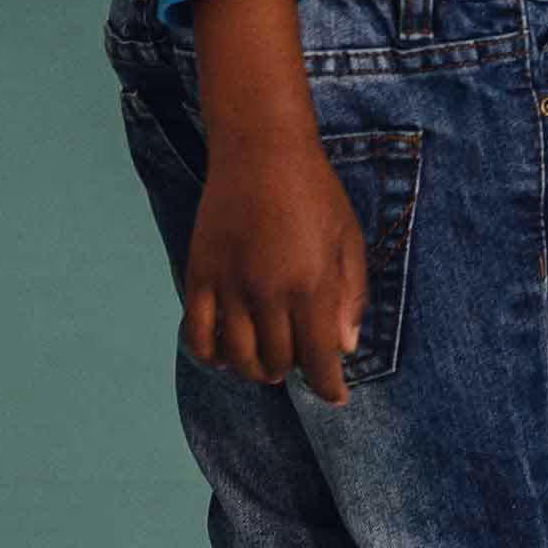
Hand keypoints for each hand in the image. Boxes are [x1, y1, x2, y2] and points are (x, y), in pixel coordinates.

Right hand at [183, 127, 366, 402]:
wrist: (262, 150)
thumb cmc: (315, 193)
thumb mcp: (349, 239)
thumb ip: (350, 295)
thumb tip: (344, 347)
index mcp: (312, 283)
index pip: (319, 358)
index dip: (329, 386)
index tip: (335, 397)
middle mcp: (268, 291)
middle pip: (278, 362)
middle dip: (293, 370)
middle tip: (299, 360)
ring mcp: (229, 285)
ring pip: (237, 357)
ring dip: (255, 369)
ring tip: (266, 361)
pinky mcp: (199, 276)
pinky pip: (197, 336)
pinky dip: (211, 356)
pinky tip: (226, 353)